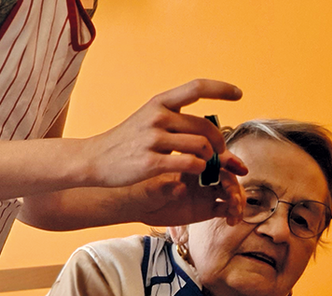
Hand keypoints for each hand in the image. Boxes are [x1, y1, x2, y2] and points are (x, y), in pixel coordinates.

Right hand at [86, 79, 247, 189]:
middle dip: (219, 141)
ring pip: (200, 146)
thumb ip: (172, 118)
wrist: (93, 159)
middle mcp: (157, 117)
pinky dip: (198, 169)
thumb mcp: (145, 119)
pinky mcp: (150, 163)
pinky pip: (188, 164)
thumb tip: (203, 126)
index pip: (196, 87)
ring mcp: (153, 140)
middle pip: (205, 125)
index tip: (238, 94)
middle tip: (220, 153)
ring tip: (207, 165)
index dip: (221, 88)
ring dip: (210, 158)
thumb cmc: (123, 142)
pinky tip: (195, 172)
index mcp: (159, 103)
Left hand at [123, 166, 246, 227]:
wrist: (140, 207)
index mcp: (194, 164)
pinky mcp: (207, 209)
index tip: (241, 168)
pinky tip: (232, 221)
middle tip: (232, 198)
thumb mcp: (153, 189)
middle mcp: (204, 177)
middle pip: (228, 177)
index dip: (232, 162)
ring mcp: (207, 193)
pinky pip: (226, 209)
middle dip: (234, 186)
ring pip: (231, 193)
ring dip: (237, 200)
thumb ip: (168, 188)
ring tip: (233, 211)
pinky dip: (233, 213)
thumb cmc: (145, 190)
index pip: (217, 159)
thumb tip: (181, 189)